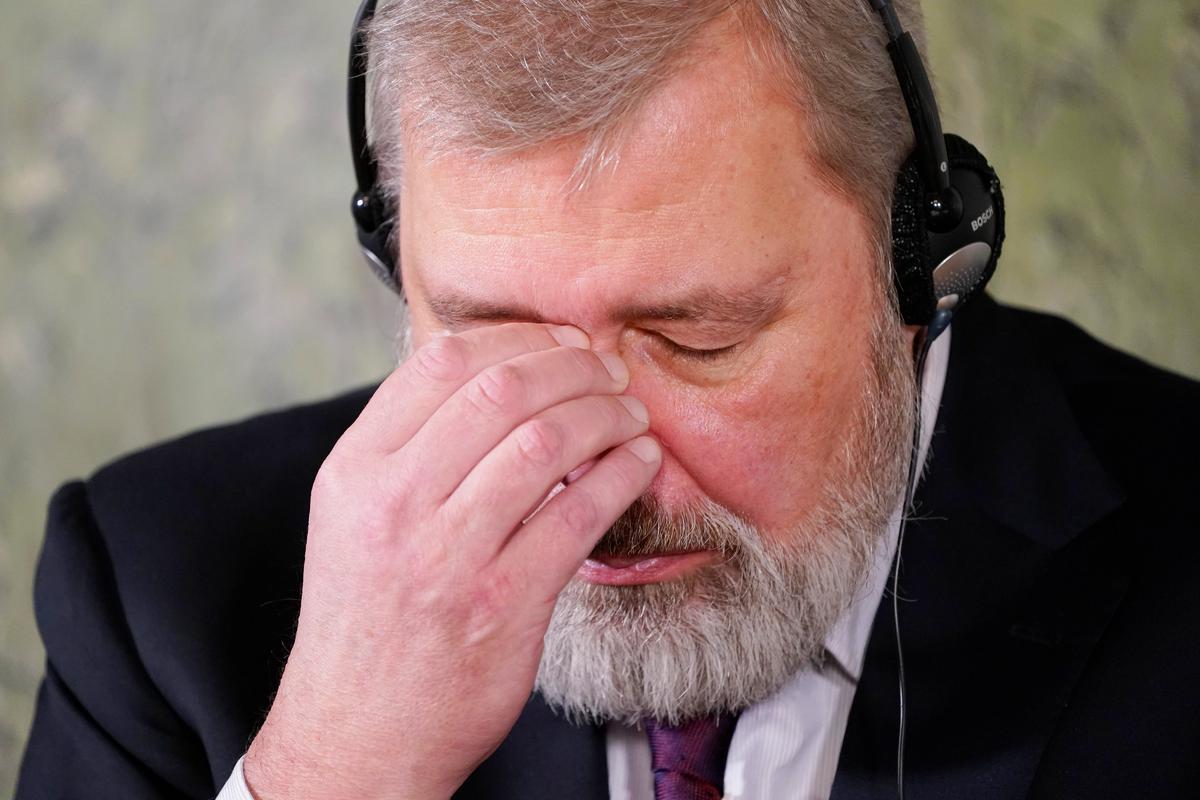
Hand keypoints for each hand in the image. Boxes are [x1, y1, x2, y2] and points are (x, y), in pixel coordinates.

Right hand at [243, 323, 660, 798]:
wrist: (359, 732)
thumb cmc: (366, 618)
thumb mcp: (352, 518)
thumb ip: (407, 448)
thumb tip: (490, 379)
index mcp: (355, 470)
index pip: (441, 362)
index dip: (517, 337)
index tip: (558, 340)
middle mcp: (395, 503)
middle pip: (502, 391)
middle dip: (572, 366)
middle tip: (608, 369)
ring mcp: (449, 554)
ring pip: (546, 443)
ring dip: (605, 415)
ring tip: (629, 413)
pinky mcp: (503, 602)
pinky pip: (580, 514)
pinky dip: (622, 475)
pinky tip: (639, 463)